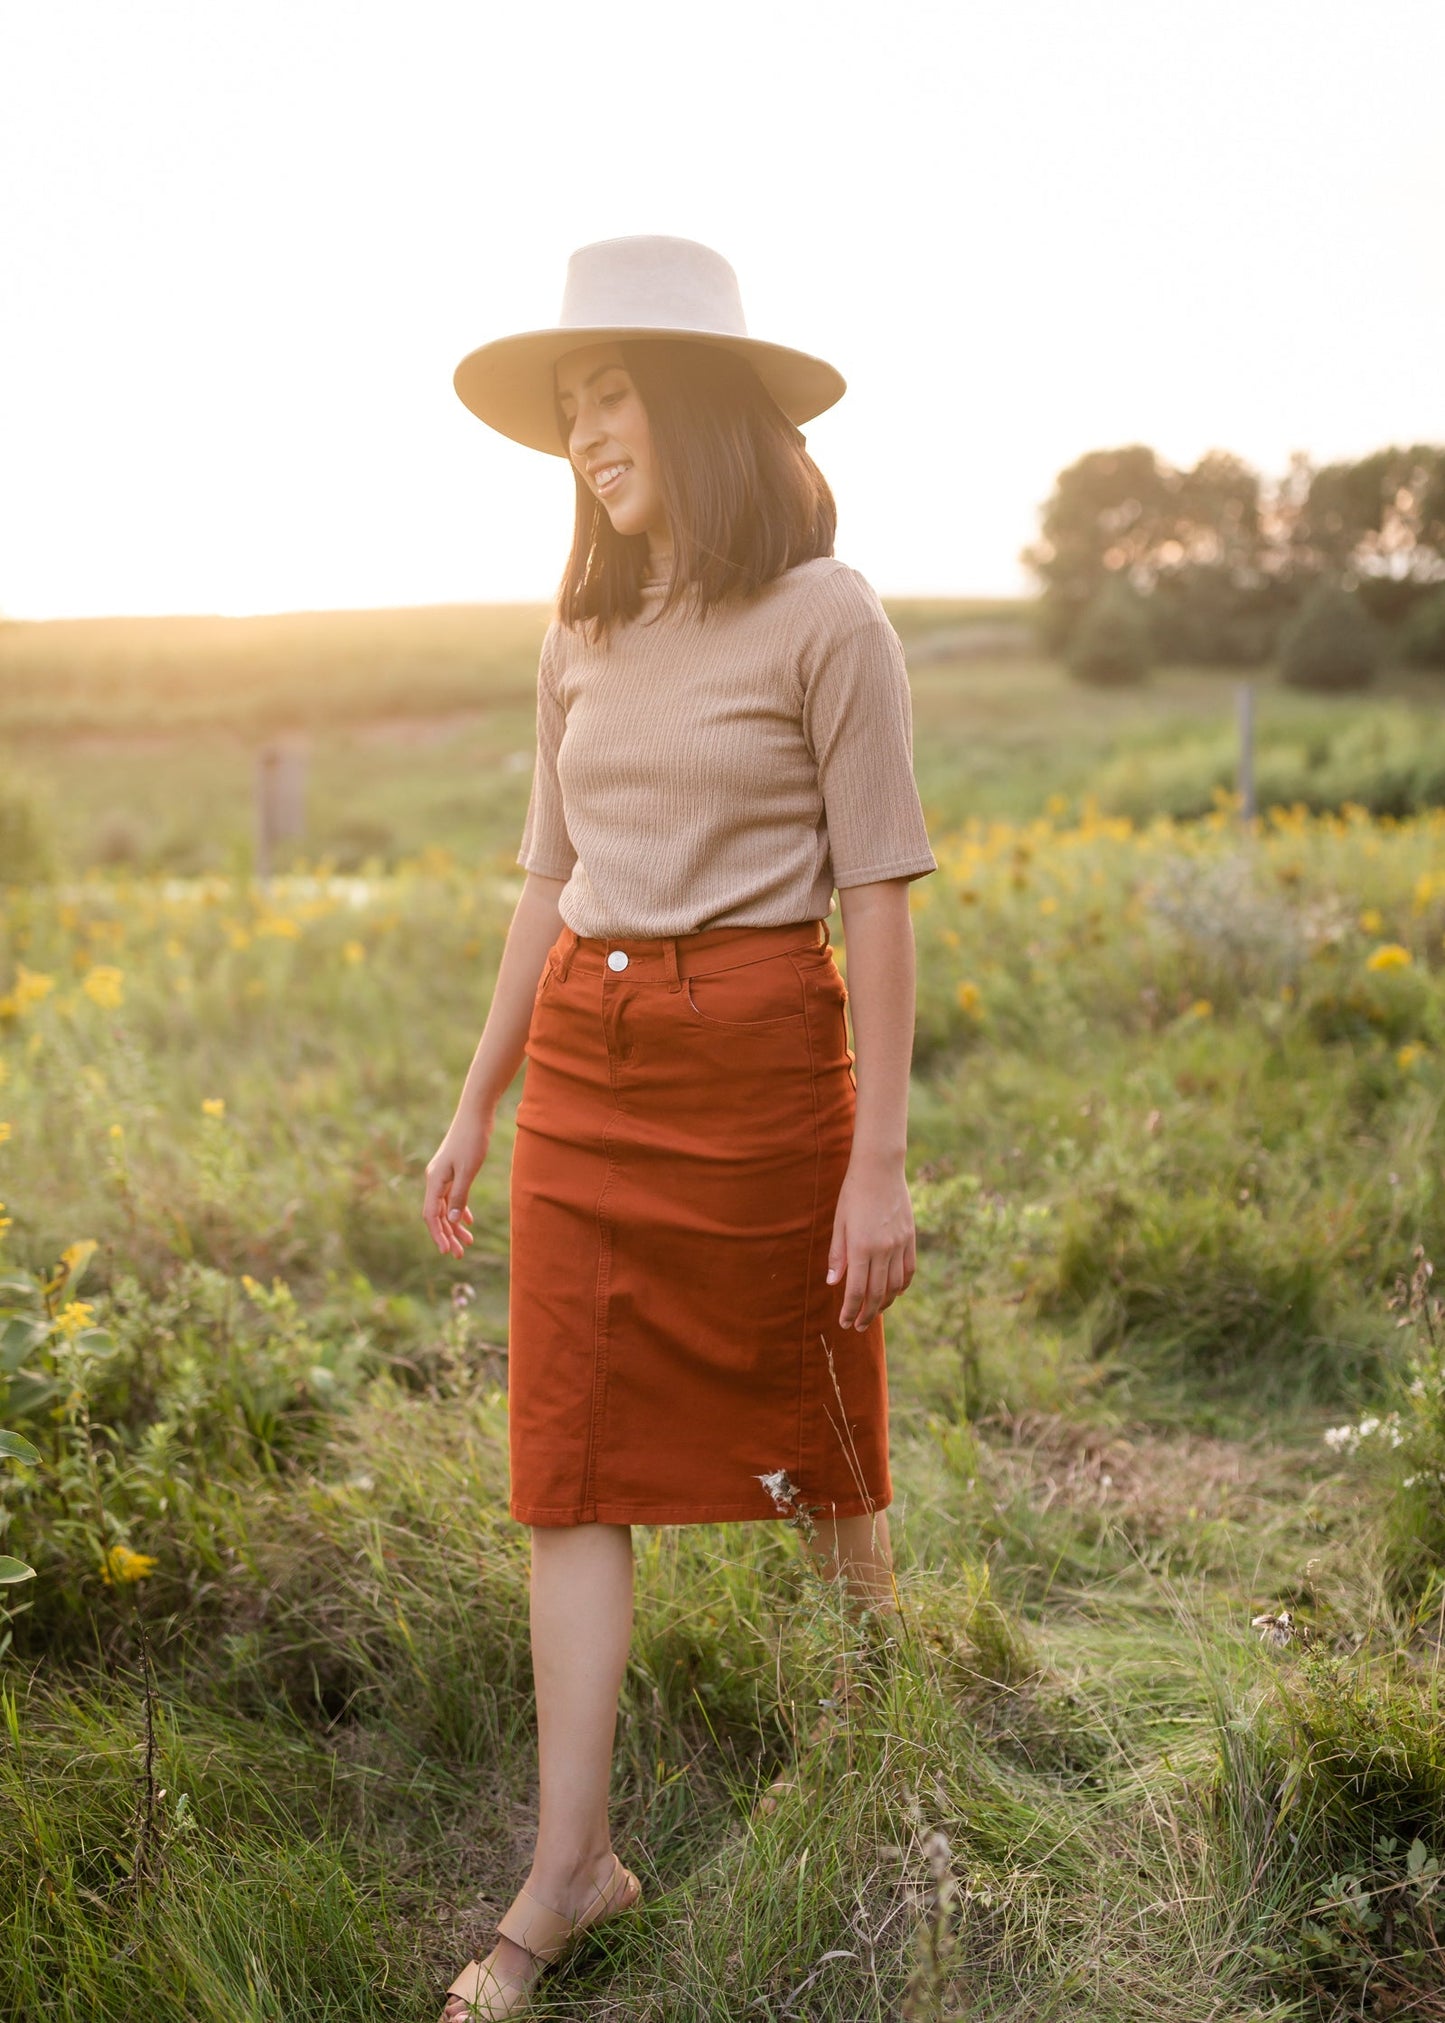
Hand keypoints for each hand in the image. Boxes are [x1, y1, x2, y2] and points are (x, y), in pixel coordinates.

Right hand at [423, 1111, 493, 1258]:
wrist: (475, 1114)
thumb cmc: (472, 1140)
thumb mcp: (468, 1170)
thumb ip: (459, 1196)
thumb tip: (453, 1221)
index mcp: (434, 1180)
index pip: (431, 1215)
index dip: (438, 1235)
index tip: (447, 1252)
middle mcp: (435, 1179)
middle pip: (437, 1215)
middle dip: (447, 1236)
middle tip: (459, 1255)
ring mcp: (443, 1175)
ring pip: (446, 1207)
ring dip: (455, 1226)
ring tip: (468, 1242)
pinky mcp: (453, 1171)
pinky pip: (453, 1196)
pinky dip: (460, 1210)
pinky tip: (470, 1222)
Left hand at [825, 1150, 916, 1330]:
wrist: (880, 1169)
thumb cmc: (853, 1194)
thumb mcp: (839, 1223)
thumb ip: (838, 1255)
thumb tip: (834, 1283)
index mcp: (861, 1247)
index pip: (856, 1291)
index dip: (850, 1310)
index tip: (844, 1323)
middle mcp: (883, 1250)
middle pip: (877, 1293)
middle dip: (866, 1314)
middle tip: (858, 1326)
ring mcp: (899, 1244)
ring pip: (895, 1286)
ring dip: (885, 1304)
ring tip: (874, 1312)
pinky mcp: (910, 1238)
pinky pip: (909, 1270)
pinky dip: (902, 1286)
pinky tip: (894, 1292)